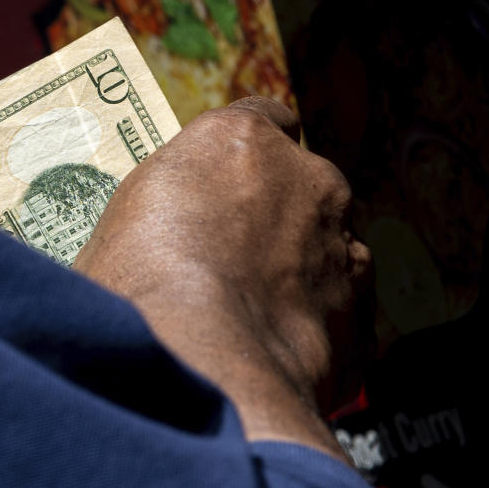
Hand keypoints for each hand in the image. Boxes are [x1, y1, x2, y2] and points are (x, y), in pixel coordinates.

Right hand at [73, 98, 373, 458]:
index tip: (230, 184)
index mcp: (243, 141)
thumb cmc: (134, 288)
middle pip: (302, 189)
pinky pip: (341, 314)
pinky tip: (273, 357)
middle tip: (233, 266)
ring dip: (301, 274)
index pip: (264, 121)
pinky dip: (316, 329)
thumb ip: (168, 210)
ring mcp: (345, 248)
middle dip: (276, 220)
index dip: (247, 158)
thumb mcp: (126, 223)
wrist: (196, 366)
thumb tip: (165, 235)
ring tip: (252, 321)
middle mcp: (309, 181)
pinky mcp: (362, 316)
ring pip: (329, 251)